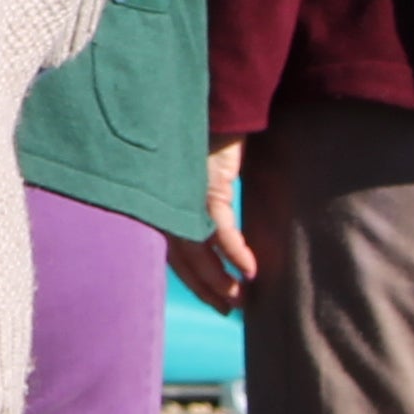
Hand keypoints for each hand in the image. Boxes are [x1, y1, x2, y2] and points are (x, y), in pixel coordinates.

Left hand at [165, 138, 254, 312]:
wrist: (219, 105)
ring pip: (196, 248)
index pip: (173, 250)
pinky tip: (249, 270)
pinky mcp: (207, 184)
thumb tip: (223, 237)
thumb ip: (205, 204)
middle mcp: (167, 200)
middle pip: (181, 256)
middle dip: (205, 287)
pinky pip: (218, 228)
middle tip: (228, 309)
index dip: (194, 280)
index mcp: (164, 201)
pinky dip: (233, 251)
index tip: (216, 302)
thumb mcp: (204, 176)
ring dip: (219, 277)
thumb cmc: (210, 138)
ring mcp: (183, 194)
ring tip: (240, 298)